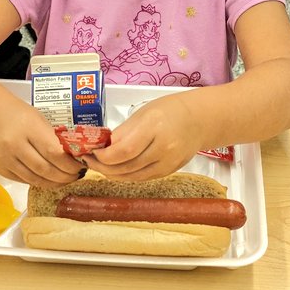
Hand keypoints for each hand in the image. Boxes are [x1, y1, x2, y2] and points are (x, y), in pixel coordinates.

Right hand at [0, 103, 83, 187]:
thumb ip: (53, 137)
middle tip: (77, 176)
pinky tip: (49, 179)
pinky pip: (24, 181)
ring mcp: (5, 159)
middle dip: (65, 176)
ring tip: (66, 180)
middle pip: (45, 169)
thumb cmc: (17, 114)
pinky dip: (40, 182)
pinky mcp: (0, 169)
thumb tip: (75, 156)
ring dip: (54, 183)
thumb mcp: (38, 118)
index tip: (81, 166)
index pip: (54, 152)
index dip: (70, 164)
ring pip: (35, 179)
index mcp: (28, 127)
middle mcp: (14, 144)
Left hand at [86, 93, 201, 180]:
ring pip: (132, 177)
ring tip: (98, 166)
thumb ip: (123, 131)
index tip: (91, 151)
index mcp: (154, 127)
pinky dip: (126, 176)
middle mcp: (163, 148)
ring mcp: (168, 163)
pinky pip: (142, 178)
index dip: (104, 156)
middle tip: (89, 160)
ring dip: (112, 174)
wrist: (201, 120)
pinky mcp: (169, 172)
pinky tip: (116, 169)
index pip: (123, 150)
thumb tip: (103, 146)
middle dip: (103, 166)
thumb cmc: (170, 110)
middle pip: (126, 167)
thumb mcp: (143, 113)